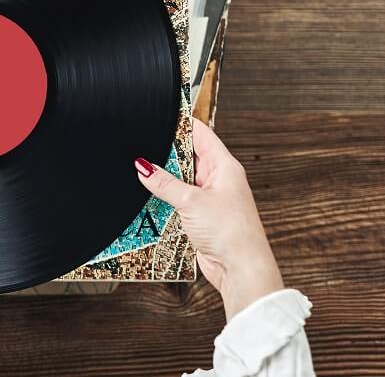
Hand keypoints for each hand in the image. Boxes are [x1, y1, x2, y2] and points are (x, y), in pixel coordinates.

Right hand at [136, 119, 282, 318]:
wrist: (240, 269)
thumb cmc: (231, 232)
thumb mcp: (191, 201)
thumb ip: (164, 183)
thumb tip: (143, 167)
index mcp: (224, 166)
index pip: (201, 134)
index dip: (182, 124)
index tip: (162, 115)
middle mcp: (219, 179)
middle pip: (188, 156)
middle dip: (167, 154)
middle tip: (145, 148)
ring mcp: (210, 198)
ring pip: (182, 179)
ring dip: (165, 179)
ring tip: (144, 173)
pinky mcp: (202, 216)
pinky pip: (179, 200)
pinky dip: (166, 198)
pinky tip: (151, 198)